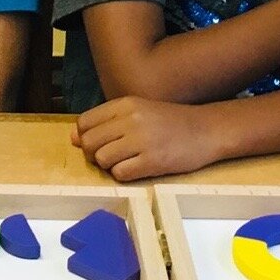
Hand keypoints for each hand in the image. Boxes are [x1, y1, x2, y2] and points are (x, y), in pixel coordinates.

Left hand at [71, 97, 220, 180]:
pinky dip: (124, 175)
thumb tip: (72, 137)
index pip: (84, 123)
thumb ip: (106, 122)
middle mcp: (131, 119)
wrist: (207, 130)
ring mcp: (142, 140)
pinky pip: (120, 174)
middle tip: (113, 155)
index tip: (100, 142)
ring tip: (128, 160)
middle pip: (89, 143)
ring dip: (110, 165)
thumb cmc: (170, 122)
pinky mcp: (152, 161)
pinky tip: (138, 167)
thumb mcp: (138, 111)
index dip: (85, 137)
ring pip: (102, 159)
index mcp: (125, 104)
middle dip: (95, 154)